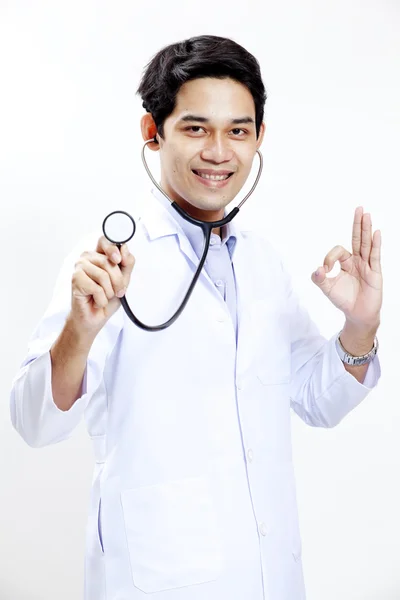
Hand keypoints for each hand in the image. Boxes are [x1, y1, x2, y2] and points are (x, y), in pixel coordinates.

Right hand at [69, 236, 134, 336]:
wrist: (95, 318)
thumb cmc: (107, 298)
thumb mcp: (124, 279)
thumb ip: (127, 263)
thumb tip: (124, 249)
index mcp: (99, 254)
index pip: (105, 240)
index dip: (113, 249)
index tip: (118, 260)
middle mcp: (87, 257)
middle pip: (110, 262)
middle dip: (118, 281)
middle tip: (116, 292)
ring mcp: (79, 267)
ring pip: (104, 275)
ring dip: (109, 292)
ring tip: (104, 297)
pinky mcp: (75, 279)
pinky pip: (97, 288)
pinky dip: (101, 300)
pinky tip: (96, 301)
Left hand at [311, 207, 381, 330]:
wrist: (357, 314)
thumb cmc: (343, 300)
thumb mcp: (327, 289)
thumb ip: (319, 279)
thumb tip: (317, 269)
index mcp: (346, 263)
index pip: (339, 251)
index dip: (330, 257)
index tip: (325, 269)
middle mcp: (357, 261)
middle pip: (357, 238)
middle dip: (357, 224)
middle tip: (359, 208)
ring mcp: (367, 266)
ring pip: (366, 244)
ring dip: (366, 229)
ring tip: (367, 214)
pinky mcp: (375, 273)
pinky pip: (375, 256)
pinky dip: (375, 244)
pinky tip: (376, 232)